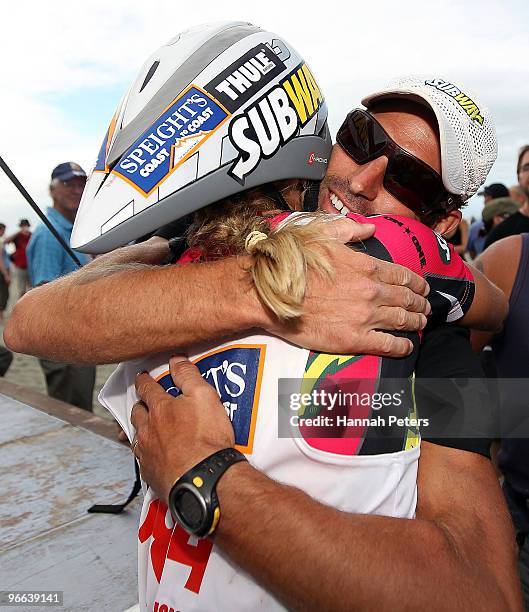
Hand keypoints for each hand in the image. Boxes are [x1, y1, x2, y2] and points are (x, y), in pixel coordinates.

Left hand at [131, 355, 233, 501]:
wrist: (204, 479)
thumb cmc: (206, 439)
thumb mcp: (204, 396)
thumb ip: (188, 376)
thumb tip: (176, 360)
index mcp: (160, 409)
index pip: (147, 389)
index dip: (144, 381)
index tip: (142, 377)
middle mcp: (148, 429)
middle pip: (137, 413)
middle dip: (140, 405)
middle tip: (144, 402)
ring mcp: (147, 453)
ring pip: (136, 437)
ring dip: (140, 430)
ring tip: (145, 428)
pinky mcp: (151, 474)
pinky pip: (142, 460)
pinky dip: (145, 454)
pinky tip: (152, 456)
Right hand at [265, 217, 429, 356]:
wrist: (272, 296)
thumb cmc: (294, 265)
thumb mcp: (322, 236)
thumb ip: (350, 231)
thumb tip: (371, 229)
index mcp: (367, 266)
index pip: (403, 276)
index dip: (418, 283)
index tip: (423, 288)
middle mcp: (372, 292)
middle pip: (407, 299)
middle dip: (421, 304)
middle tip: (426, 308)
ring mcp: (365, 317)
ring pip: (403, 321)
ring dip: (416, 323)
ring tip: (421, 325)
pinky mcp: (354, 339)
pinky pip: (389, 345)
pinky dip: (403, 346)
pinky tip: (408, 346)